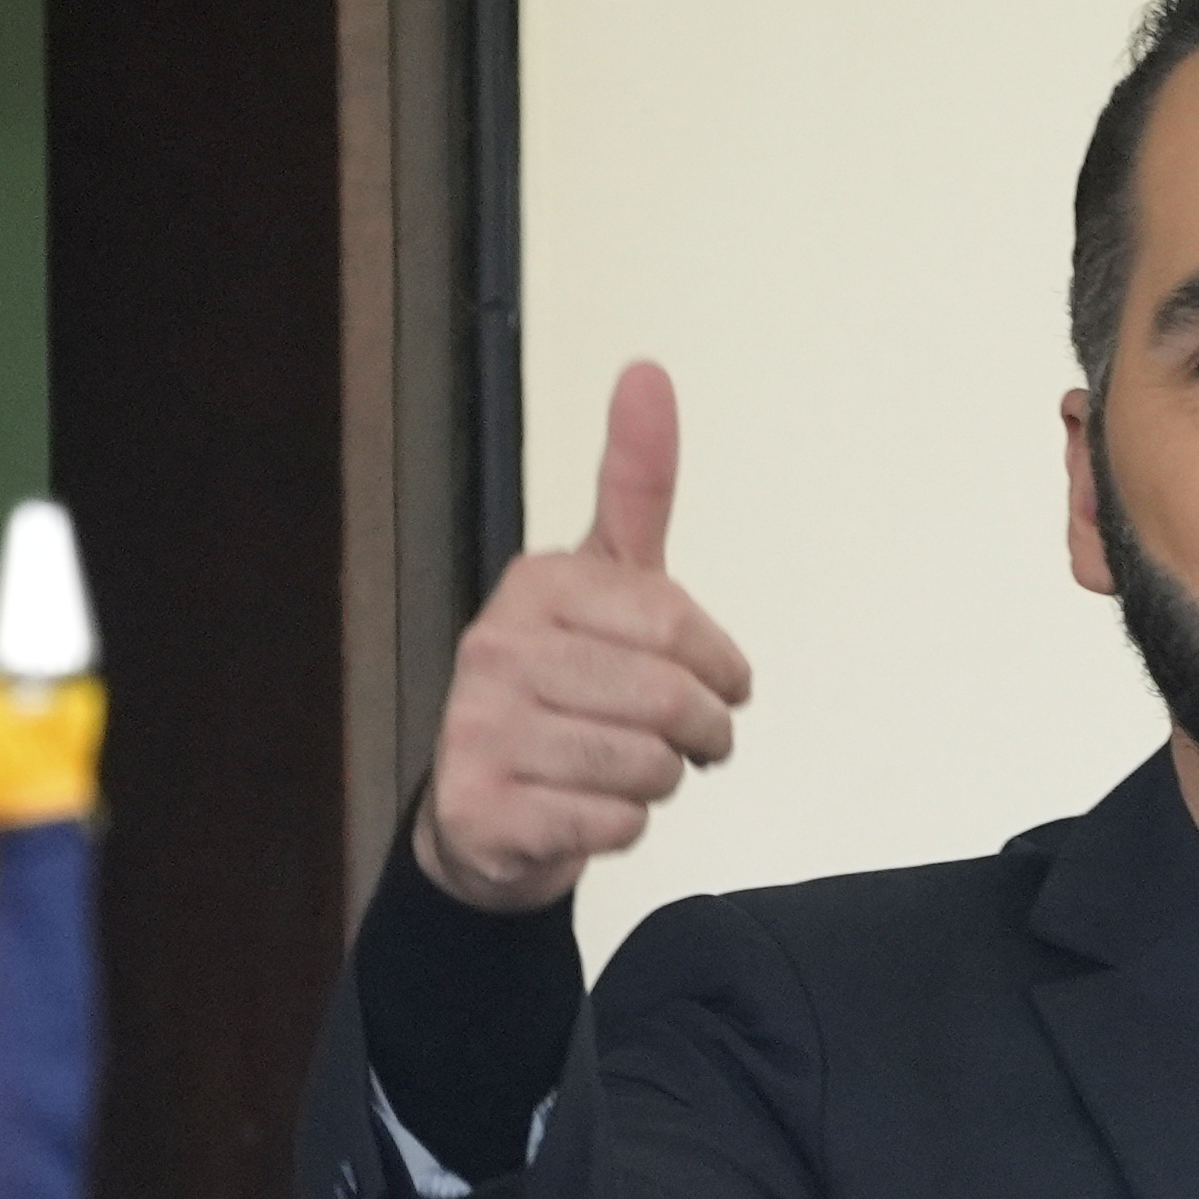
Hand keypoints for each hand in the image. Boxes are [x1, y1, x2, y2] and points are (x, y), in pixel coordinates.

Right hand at [417, 362, 752, 911]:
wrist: (489, 810)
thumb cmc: (565, 687)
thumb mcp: (607, 580)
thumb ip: (636, 484)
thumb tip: (647, 373)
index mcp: (536, 586)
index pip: (675, 623)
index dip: (719, 667)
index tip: (719, 680)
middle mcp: (495, 649)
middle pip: (669, 700)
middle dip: (702, 732)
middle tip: (686, 738)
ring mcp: (479, 731)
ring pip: (648, 766)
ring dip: (661, 779)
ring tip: (626, 767)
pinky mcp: (481, 810)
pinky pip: (613, 824)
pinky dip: (623, 826)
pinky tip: (586, 806)